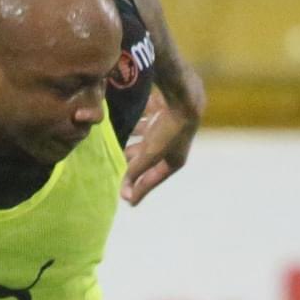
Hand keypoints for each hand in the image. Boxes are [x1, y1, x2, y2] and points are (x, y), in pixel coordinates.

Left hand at [122, 88, 197, 205]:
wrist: (183, 97)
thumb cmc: (168, 130)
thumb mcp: (150, 154)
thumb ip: (135, 172)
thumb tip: (125, 195)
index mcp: (174, 161)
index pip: (153, 180)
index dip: (140, 190)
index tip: (128, 202)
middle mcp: (172, 146)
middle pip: (148, 161)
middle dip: (133, 167)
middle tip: (117, 173)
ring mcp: (167, 130)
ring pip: (144, 142)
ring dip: (131, 146)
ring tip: (116, 149)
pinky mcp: (161, 114)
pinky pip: (143, 123)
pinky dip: (133, 126)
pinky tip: (121, 124)